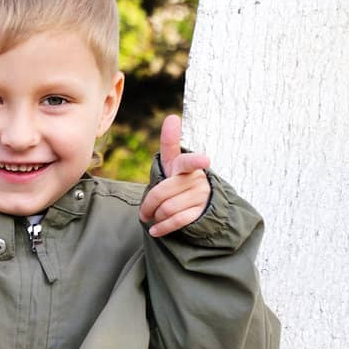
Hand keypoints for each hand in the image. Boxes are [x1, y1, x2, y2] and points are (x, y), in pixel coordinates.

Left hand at [139, 114, 210, 237]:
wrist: (199, 205)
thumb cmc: (179, 180)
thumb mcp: (173, 163)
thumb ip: (170, 142)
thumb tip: (172, 117)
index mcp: (187, 165)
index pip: (189, 161)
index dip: (196, 160)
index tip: (205, 160)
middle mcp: (196, 179)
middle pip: (162, 192)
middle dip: (148, 205)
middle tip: (143, 212)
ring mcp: (200, 196)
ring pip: (168, 208)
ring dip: (156, 216)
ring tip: (153, 217)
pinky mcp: (200, 213)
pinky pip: (177, 221)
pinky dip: (162, 228)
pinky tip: (155, 230)